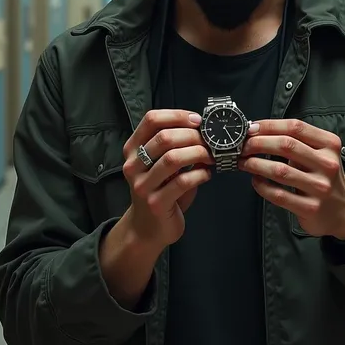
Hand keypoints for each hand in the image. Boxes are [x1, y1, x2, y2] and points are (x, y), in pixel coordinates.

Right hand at [122, 110, 213, 249]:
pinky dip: (200, 174)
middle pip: (164, 137)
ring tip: (211, 156)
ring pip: (173, 159)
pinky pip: (183, 182)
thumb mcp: (161, 164)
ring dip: (198, 153)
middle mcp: (133, 165)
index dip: (177, 115)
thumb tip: (203, 128)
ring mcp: (142, 185)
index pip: (151, 120)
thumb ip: (175, 146)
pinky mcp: (156, 203)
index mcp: (132, 149)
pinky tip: (207, 174)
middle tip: (210, 140)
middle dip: (193, 135)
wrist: (147, 229)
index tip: (198, 120)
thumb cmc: (159, 190)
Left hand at [239, 119, 344, 239]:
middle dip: (258, 143)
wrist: (344, 210)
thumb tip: (258, 131)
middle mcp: (327, 164)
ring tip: (244, 162)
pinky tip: (255, 180)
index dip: (270, 125)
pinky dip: (262, 186)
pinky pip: (279, 195)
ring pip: (280, 171)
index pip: (296, 127)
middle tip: (243, 146)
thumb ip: (297, 141)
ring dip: (255, 164)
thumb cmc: (325, 176)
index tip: (252, 128)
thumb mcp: (321, 152)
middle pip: (286, 145)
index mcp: (329, 145)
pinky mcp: (310, 207)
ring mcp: (319, 187)